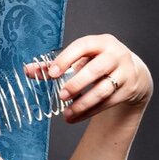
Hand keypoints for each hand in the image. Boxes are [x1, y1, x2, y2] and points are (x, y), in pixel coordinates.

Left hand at [24, 33, 152, 123]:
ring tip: (66, 114)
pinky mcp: (128, 89)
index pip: (83, 46)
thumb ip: (54, 65)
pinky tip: (75, 117)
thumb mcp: (80, 59)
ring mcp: (125, 72)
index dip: (66, 58)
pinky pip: (108, 103)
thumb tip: (27, 70)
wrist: (131, 72)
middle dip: (77, 84)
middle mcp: (116, 54)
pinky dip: (90, 111)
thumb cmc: (97, 62)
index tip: (52, 74)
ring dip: (83, 103)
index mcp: (101, 42)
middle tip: (61, 96)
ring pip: (103, 90)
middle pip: (96, 69)